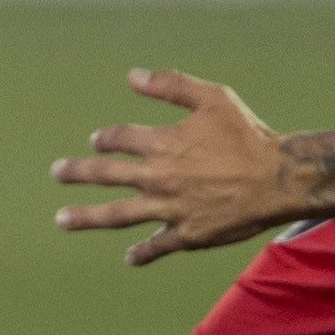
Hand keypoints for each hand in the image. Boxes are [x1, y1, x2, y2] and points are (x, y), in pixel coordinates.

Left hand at [51, 69, 303, 264]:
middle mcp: (159, 177)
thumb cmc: (248, 135)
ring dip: (87, 217)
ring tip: (62, 220)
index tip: (97, 142)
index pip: (120, 139)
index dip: (106, 139)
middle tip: (57, 173)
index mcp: (163, 143)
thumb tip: (131, 75)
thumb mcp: (213, 98)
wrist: (278, 178)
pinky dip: (143, 253)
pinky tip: (130, 258)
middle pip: (106, 175)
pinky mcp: (188, 234)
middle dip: (78, 173)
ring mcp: (170, 209)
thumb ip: (171, 85)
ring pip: (118, 214)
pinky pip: (158, 245)